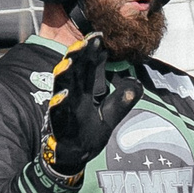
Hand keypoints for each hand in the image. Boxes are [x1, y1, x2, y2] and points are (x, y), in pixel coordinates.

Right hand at [44, 35, 140, 175]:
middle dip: (78, 56)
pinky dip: (59, 105)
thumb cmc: (88, 132)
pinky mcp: (59, 125)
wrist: (71, 156)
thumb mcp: (110, 116)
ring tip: (69, 62)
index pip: (89, 68)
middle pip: (75, 73)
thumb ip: (122, 100)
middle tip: (85, 41)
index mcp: (85, 91)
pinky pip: (58, 114)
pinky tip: (62, 96)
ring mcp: (64, 110)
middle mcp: (73, 96)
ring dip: (65, 75)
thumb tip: (136, 82)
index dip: (93, 52)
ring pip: (63, 89)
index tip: (99, 36)